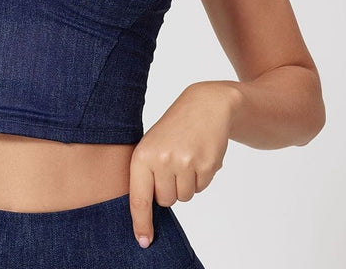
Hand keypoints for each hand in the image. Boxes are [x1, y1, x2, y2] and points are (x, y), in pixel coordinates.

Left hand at [129, 80, 240, 247]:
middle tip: (174, 164)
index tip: (143, 240)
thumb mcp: (152, 144)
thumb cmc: (174, 127)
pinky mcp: (205, 166)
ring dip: (186, 183)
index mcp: (142, 155)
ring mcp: (184, 164)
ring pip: (184, 197)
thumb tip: (148, 208)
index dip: (141, 222)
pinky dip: (200, 178)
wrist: (205, 105)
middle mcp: (161, 161)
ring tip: (186, 157)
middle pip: (165, 201)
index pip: (139, 198)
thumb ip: (147, 173)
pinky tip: (199, 156)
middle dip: (170, 189)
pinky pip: (200, 188)